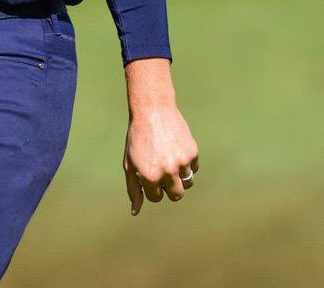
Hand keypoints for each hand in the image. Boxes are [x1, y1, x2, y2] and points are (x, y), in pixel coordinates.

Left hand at [122, 58, 199, 214]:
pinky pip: (194, 168)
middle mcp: (167, 171)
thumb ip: (133, 189)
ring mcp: (181, 162)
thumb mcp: (130, 164)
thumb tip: (135, 212)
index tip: (149, 173)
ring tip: (170, 160)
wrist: (153, 110)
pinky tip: (176, 149)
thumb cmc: (137, 139)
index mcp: (149, 176)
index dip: (152, 187)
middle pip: (176, 195)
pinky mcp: (193, 153)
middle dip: (170, 188)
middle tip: (163, 172)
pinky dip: (187, 163)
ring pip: (188, 183)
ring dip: (180, 177)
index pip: (156, 198)